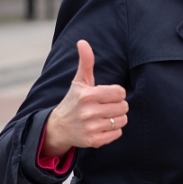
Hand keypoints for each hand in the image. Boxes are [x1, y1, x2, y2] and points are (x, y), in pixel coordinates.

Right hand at [42, 40, 128, 156]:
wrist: (58, 127)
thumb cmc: (73, 101)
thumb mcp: (79, 81)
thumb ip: (86, 62)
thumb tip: (83, 42)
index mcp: (87, 95)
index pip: (120, 92)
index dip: (116, 93)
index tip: (106, 95)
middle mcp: (88, 112)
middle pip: (124, 107)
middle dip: (117, 105)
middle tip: (105, 106)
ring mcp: (91, 128)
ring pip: (122, 120)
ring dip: (117, 118)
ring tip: (104, 116)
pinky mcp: (94, 141)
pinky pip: (118, 133)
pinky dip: (113, 130)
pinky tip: (102, 126)